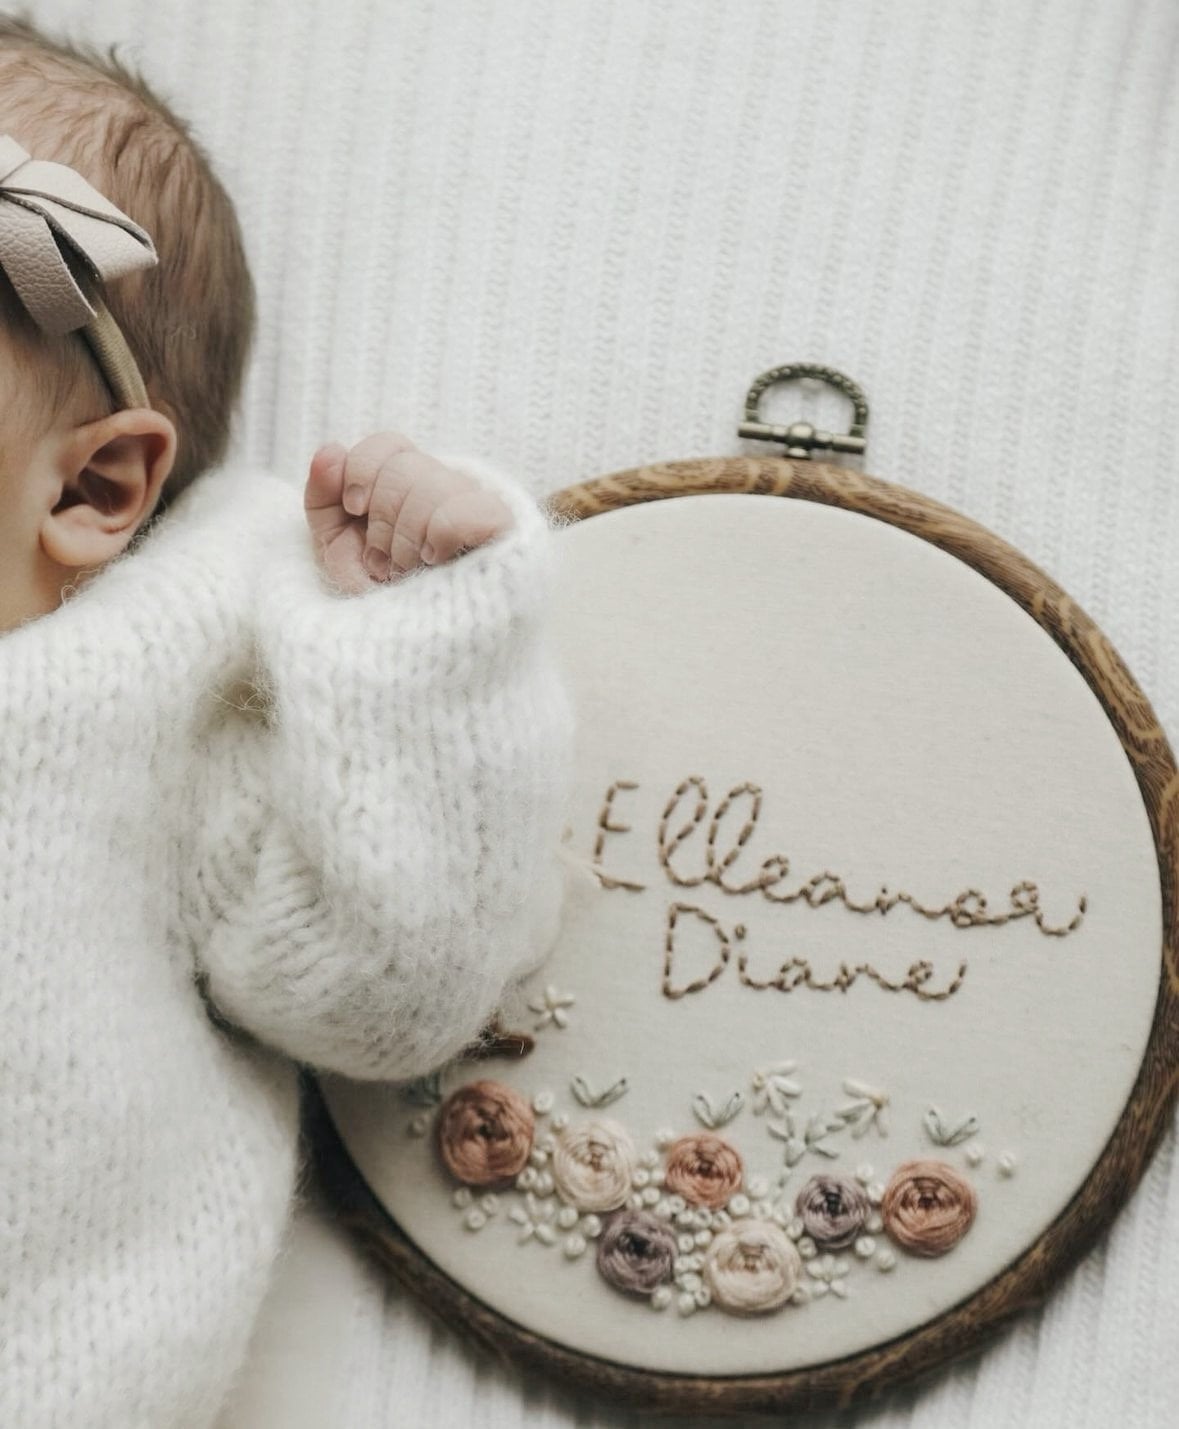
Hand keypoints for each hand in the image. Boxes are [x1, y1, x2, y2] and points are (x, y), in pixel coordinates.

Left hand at [304, 432, 514, 593]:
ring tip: (408, 572)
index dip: (364, 467)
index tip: (355, 507)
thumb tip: (330, 449)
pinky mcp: (506, 535)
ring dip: (406, 537)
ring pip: (433, 485)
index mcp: (409, 489)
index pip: (390, 445)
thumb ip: (323, 497)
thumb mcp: (337, 550)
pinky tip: (437, 562)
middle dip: (381, 520)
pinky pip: (469, 507)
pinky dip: (439, 533)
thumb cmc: (377, 603)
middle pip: (406, 465)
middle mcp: (446, 491)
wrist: (407, 657)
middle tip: (384, 563)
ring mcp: (478, 511)